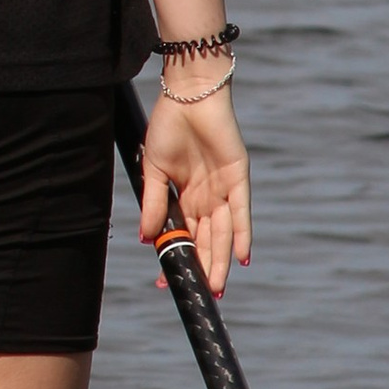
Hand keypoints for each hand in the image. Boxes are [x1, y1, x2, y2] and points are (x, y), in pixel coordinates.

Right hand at [138, 84, 249, 293]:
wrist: (187, 96)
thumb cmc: (168, 127)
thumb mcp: (154, 170)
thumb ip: (152, 204)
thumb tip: (147, 238)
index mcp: (185, 196)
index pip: (183, 235)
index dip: (178, 257)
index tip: (167, 280)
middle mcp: (206, 197)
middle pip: (206, 240)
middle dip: (202, 266)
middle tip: (199, 292)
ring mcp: (223, 189)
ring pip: (223, 233)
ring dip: (221, 259)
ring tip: (217, 286)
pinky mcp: (237, 178)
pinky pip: (241, 212)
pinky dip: (241, 234)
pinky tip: (241, 256)